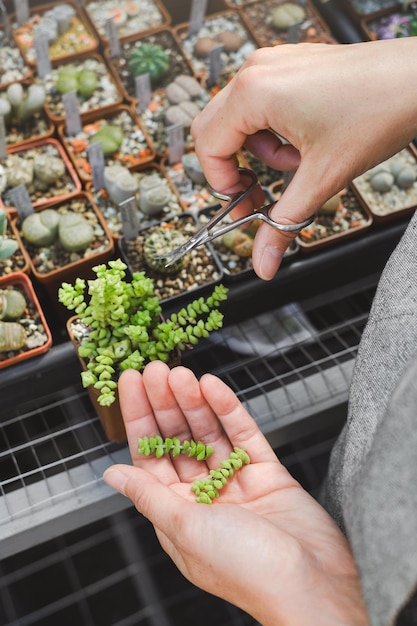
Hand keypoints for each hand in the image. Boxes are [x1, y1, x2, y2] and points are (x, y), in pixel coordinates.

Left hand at [104, 362, 367, 624]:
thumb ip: (149, 496)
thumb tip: (112, 475)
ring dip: (194, 401)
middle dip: (165, 403)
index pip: (150, 457)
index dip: (140, 419)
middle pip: (178, 440)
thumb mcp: (186, 529)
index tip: (131, 384)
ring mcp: (236, 482)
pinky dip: (228, 410)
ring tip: (181, 372)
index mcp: (178, 514)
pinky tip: (213, 387)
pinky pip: (244, 434)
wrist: (312, 585)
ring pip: (209, 433)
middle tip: (156, 368)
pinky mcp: (267, 472)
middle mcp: (204, 496)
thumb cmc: (246, 571)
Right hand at [191, 38, 416, 279]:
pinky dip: (275, 132)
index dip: (221, 185)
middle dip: (234, 168)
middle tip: (257, 193)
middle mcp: (257, 71)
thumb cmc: (378, 112)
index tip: (243, 206)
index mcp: (253, 92)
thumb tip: (262, 263)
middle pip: (215, 129)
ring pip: (239, 119)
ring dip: (260, 152)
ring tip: (297, 164)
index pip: (208, 146)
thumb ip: (282, 224)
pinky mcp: (291, 66)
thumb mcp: (322, 178)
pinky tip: (305, 143)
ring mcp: (274, 64)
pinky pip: (262, 104)